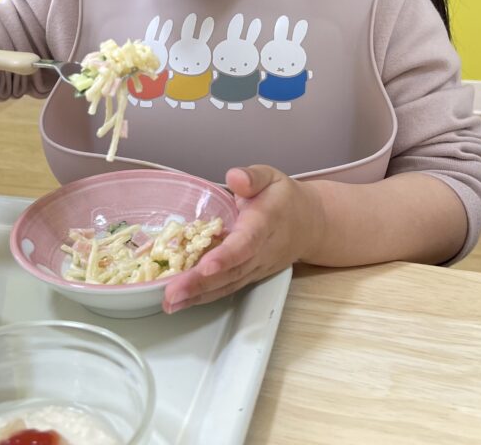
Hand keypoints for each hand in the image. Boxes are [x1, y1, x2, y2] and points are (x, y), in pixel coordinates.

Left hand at [162, 165, 318, 313]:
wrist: (311, 225)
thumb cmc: (284, 198)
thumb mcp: (271, 177)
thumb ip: (253, 177)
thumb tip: (234, 178)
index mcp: (265, 222)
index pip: (247, 242)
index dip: (227, 256)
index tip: (206, 266)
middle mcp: (261, 251)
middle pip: (232, 271)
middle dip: (200, 283)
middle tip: (171, 294)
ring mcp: (256, 268)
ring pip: (228, 284)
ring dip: (198, 296)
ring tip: (170, 303)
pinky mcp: (250, 276)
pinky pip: (227, 288)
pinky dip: (204, 297)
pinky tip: (181, 301)